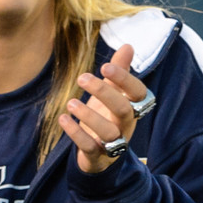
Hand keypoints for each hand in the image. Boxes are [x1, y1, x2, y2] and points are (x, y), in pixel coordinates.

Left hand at [62, 43, 151, 174]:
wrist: (101, 156)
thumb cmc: (107, 117)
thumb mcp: (113, 93)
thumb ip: (120, 71)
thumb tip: (128, 45)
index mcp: (133, 108)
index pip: (138, 93)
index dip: (125, 79)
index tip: (105, 66)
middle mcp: (126, 126)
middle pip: (124, 110)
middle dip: (104, 93)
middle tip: (82, 78)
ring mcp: (114, 144)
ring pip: (108, 132)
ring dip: (89, 116)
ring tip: (71, 103)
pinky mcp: (98, 157)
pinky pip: (90, 147)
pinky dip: (75, 133)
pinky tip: (63, 118)